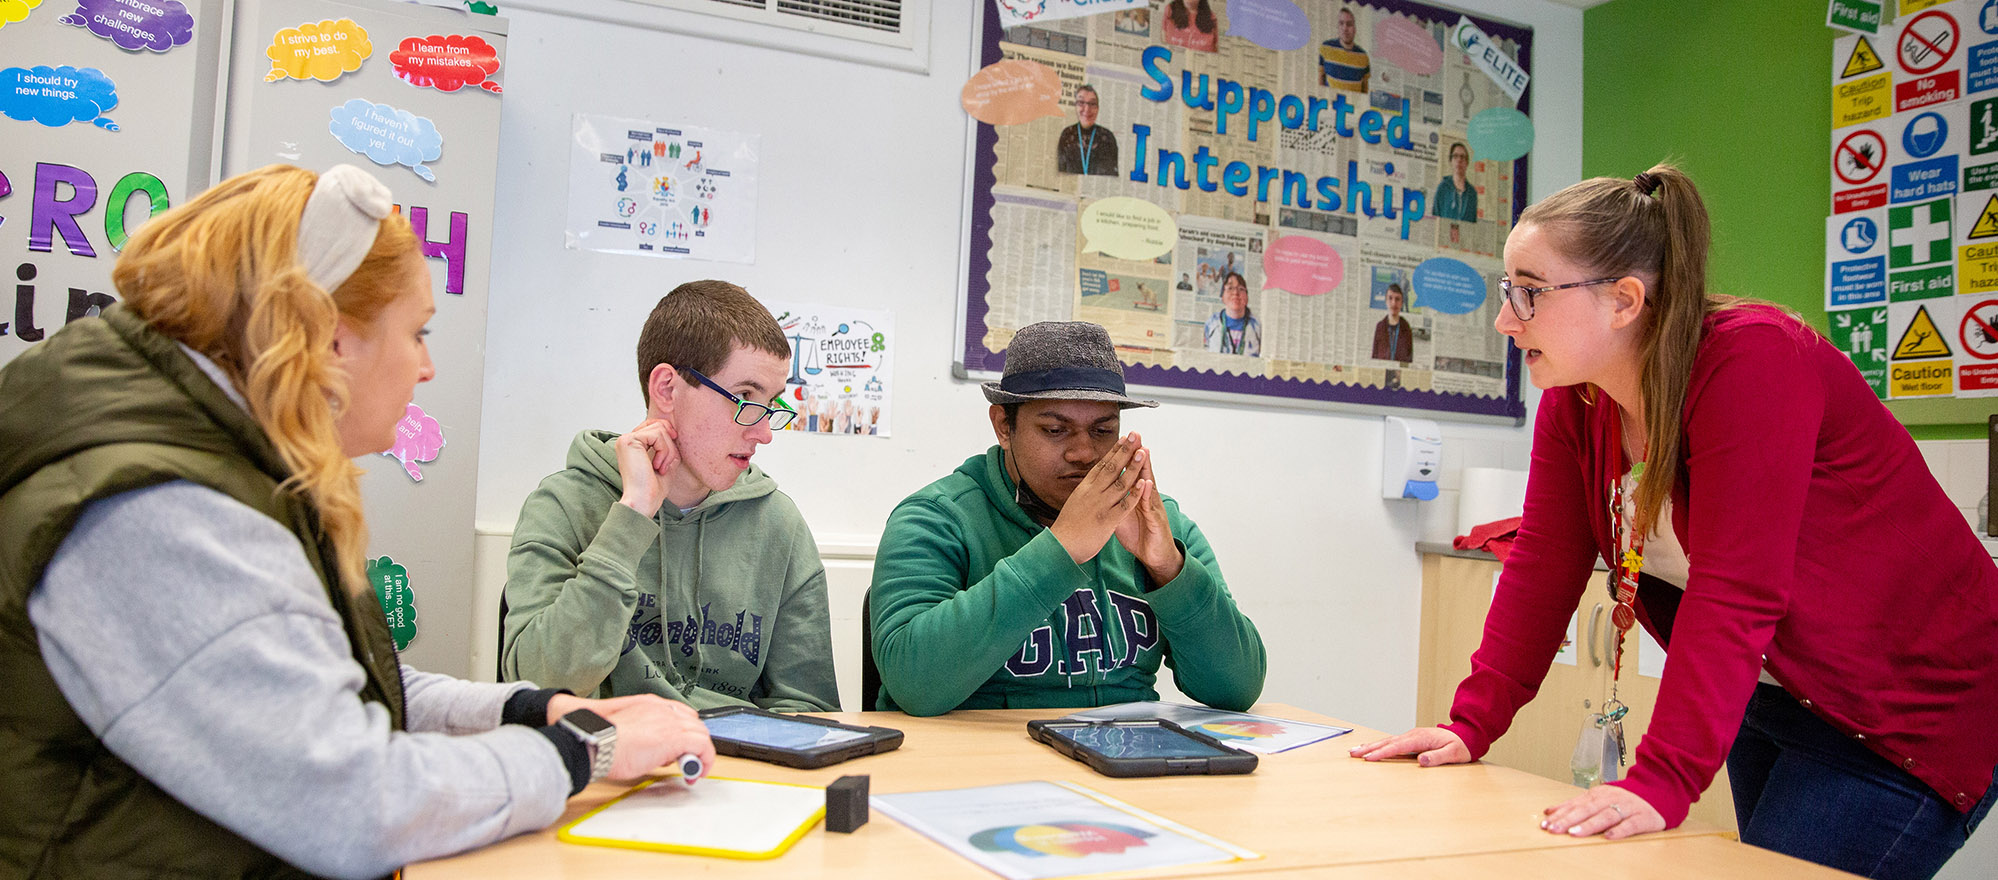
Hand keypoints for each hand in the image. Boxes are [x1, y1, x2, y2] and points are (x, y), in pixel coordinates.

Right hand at [557, 694, 714, 782]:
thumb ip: (644, 734)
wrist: (597, 744)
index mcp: (651, 705)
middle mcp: (663, 710)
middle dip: (694, 743)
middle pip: (694, 723)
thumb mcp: (626, 731)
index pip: (680, 713)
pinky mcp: (675, 739)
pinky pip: (702, 746)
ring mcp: (671, 723)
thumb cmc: (602, 741)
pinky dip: (704, 759)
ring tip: (693, 769)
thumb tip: (652, 752)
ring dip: (700, 752)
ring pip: (701, 733)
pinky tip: (697, 772)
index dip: (685, 731)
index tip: (683, 746)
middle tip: (689, 760)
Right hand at [614, 418, 678, 517]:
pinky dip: (664, 450)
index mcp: (632, 445)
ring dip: (668, 450)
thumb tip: (674, 432)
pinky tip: (657, 466)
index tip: (674, 447)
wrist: (643, 501)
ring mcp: (626, 439)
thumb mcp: (666, 462)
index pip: (653, 425)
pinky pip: (657, 434)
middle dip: (669, 444)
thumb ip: (668, 446)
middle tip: (666, 464)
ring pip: (659, 429)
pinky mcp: (629, 440)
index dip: (667, 432)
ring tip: (661, 468)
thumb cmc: (653, 488)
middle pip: (658, 425)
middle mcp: (626, 440)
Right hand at [1048, 434, 1143, 564]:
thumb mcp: (1075, 503)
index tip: (1124, 438)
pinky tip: (1144, 483)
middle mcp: (1092, 493)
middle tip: (1135, 435)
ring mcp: (1100, 506)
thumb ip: (1086, 492)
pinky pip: (1124, 505)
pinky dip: (1135, 493)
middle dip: (1125, 450)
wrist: (1060, 547)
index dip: (1114, 450)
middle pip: (1112, 467)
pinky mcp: (1107, 520)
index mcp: (1085, 488)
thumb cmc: (1067, 528)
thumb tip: (1091, 482)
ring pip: (1120, 482)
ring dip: (1132, 467)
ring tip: (1142, 452)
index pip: (1102, 464)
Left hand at [1113, 436, 1182, 583]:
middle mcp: (1146, 498)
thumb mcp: (1123, 516)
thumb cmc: (1140, 535)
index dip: (1126, 457)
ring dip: (1146, 469)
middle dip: (1137, 454)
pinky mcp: (1156, 521)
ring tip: (1143, 451)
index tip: (1121, 439)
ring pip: (1148, 485)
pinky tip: (1146, 483)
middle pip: (1141, 473)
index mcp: (1135, 496)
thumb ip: (1117, 501)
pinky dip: (1147, 495)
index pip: (1130, 473)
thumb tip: (1105, 490)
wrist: (1155, 556)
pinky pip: (1150, 507)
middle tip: (1135, 435)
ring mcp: (1152, 508)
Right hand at [1347, 727, 1471, 766]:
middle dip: (1369, 748)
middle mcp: (1413, 735)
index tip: (1368, 758)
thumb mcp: (1453, 754)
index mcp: (1421, 738)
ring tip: (1355, 751)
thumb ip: (1437, 757)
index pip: (1397, 747)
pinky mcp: (1411, 739)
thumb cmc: (1460, 746)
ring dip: (1371, 746)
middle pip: (1387, 742)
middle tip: (1353, 754)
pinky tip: (1371, 747)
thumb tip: (1421, 760)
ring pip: (1387, 741)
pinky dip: (1379, 745)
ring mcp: (1411, 736)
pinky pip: (1392, 742)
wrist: (1466, 735)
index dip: (1382, 753)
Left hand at [1541, 785, 1663, 839]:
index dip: (1560, 814)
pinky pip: (1630, 824)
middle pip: (1587, 810)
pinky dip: (1619, 830)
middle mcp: (1611, 799)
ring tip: (1575, 833)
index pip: (1575, 804)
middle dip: (1569, 820)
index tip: (1545, 823)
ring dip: (1589, 825)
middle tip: (1554, 829)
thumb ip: (1574, 805)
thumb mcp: (1598, 799)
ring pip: (1606, 816)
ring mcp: (1627, 807)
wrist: (1658, 793)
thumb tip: (1549, 811)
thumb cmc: (1624, 800)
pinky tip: (1609, 836)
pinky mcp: (1642, 817)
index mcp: (1598, 794)